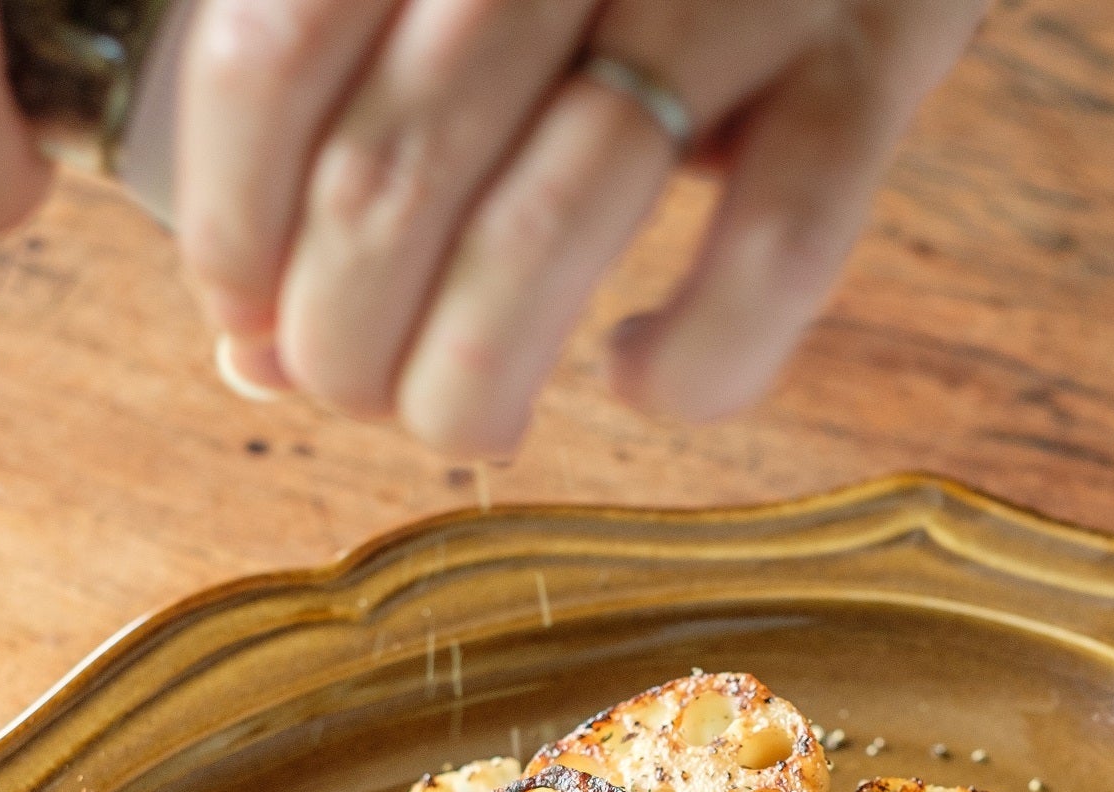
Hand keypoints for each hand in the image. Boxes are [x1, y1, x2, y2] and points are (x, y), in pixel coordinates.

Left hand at [178, 0, 983, 456]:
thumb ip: (358, 100)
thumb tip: (257, 343)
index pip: (275, 52)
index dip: (235, 220)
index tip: (244, 309)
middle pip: (396, 167)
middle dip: (341, 332)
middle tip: (351, 387)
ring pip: (555, 222)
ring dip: (470, 373)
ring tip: (455, 419)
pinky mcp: (879, 51)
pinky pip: (776, 245)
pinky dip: (698, 356)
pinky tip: (642, 378)